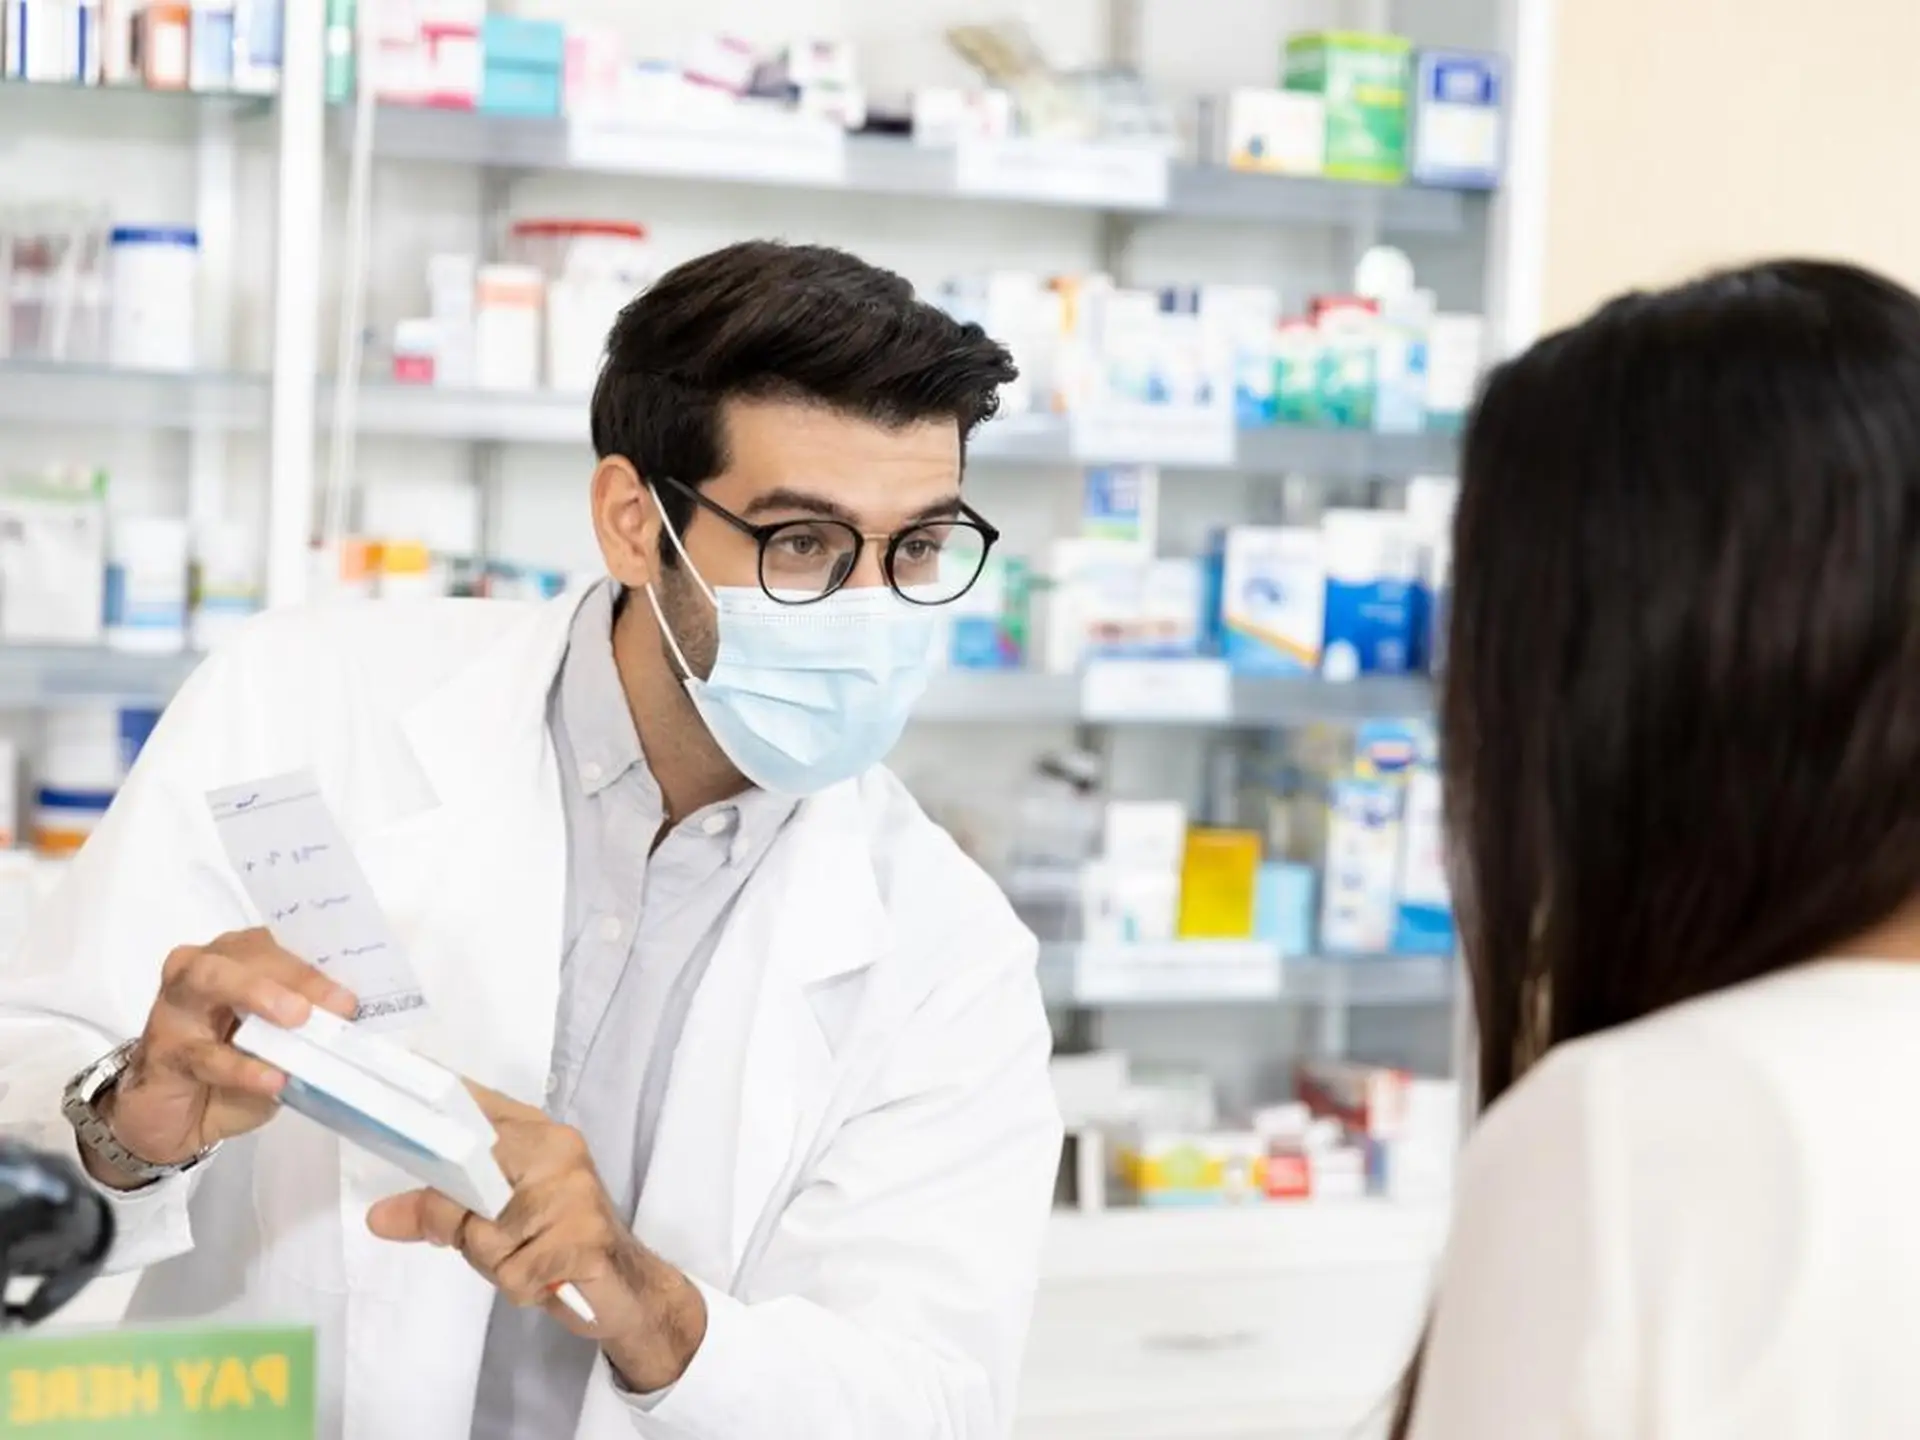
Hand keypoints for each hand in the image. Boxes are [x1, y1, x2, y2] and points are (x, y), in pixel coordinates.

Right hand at [90, 928, 358, 1188]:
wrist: (179, 1119)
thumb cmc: (235, 1068)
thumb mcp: (282, 1046)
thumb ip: (310, 1027)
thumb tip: (350, 1021)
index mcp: (240, 958)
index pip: (282, 945)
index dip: (320, 964)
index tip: (354, 993)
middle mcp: (204, 968)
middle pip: (247, 953)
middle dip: (295, 974)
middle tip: (334, 1004)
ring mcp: (176, 1006)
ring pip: (210, 979)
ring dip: (257, 993)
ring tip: (297, 1018)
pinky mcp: (162, 1049)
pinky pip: (202, 1052)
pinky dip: (240, 1066)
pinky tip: (271, 1079)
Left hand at [365, 1083, 707, 1393]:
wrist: (631, 1289)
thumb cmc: (557, 1249)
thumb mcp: (493, 1229)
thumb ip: (441, 1212)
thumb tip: (378, 1217)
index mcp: (537, 1135)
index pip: (475, 1106)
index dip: (437, 1100)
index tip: (398, 1072)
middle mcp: (558, 1151)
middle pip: (468, 1175)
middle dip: (463, 1222)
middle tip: (488, 1242)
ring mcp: (574, 1192)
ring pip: (488, 1234)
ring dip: (497, 1264)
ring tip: (530, 1264)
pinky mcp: (584, 1237)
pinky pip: (515, 1273)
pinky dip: (522, 1289)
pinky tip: (548, 1281)